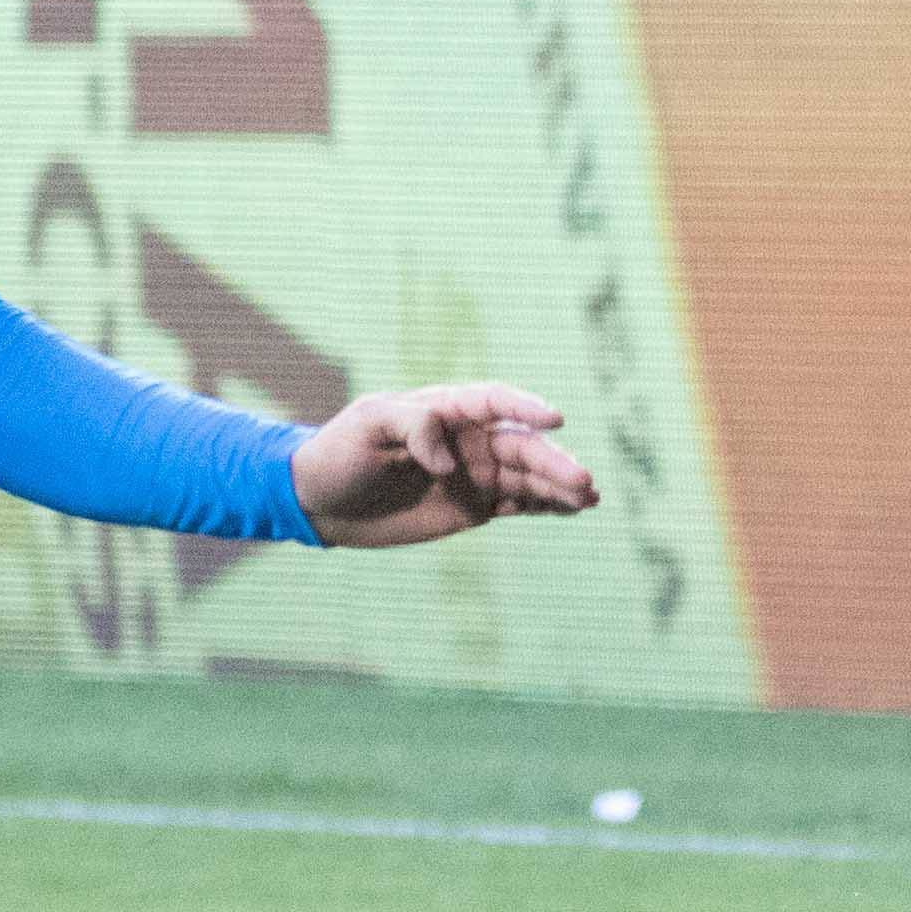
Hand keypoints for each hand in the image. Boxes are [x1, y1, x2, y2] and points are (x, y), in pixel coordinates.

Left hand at [293, 384, 596, 545]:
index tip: (554, 420)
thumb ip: (413, 427)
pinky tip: (574, 510)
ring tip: (590, 497)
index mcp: (446, 409)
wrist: (321, 500)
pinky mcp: (474, 506)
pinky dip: (547, 506)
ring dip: (560, 485)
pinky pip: (519, 504)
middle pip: (521, 445)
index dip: (526, 407)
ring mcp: (475, 473)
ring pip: (528, 476)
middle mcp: (469, 439)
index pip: (495, 401)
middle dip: (553, 462)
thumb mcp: (368, 424)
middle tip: (583, 480)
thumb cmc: (339, 451)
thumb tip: (449, 460)